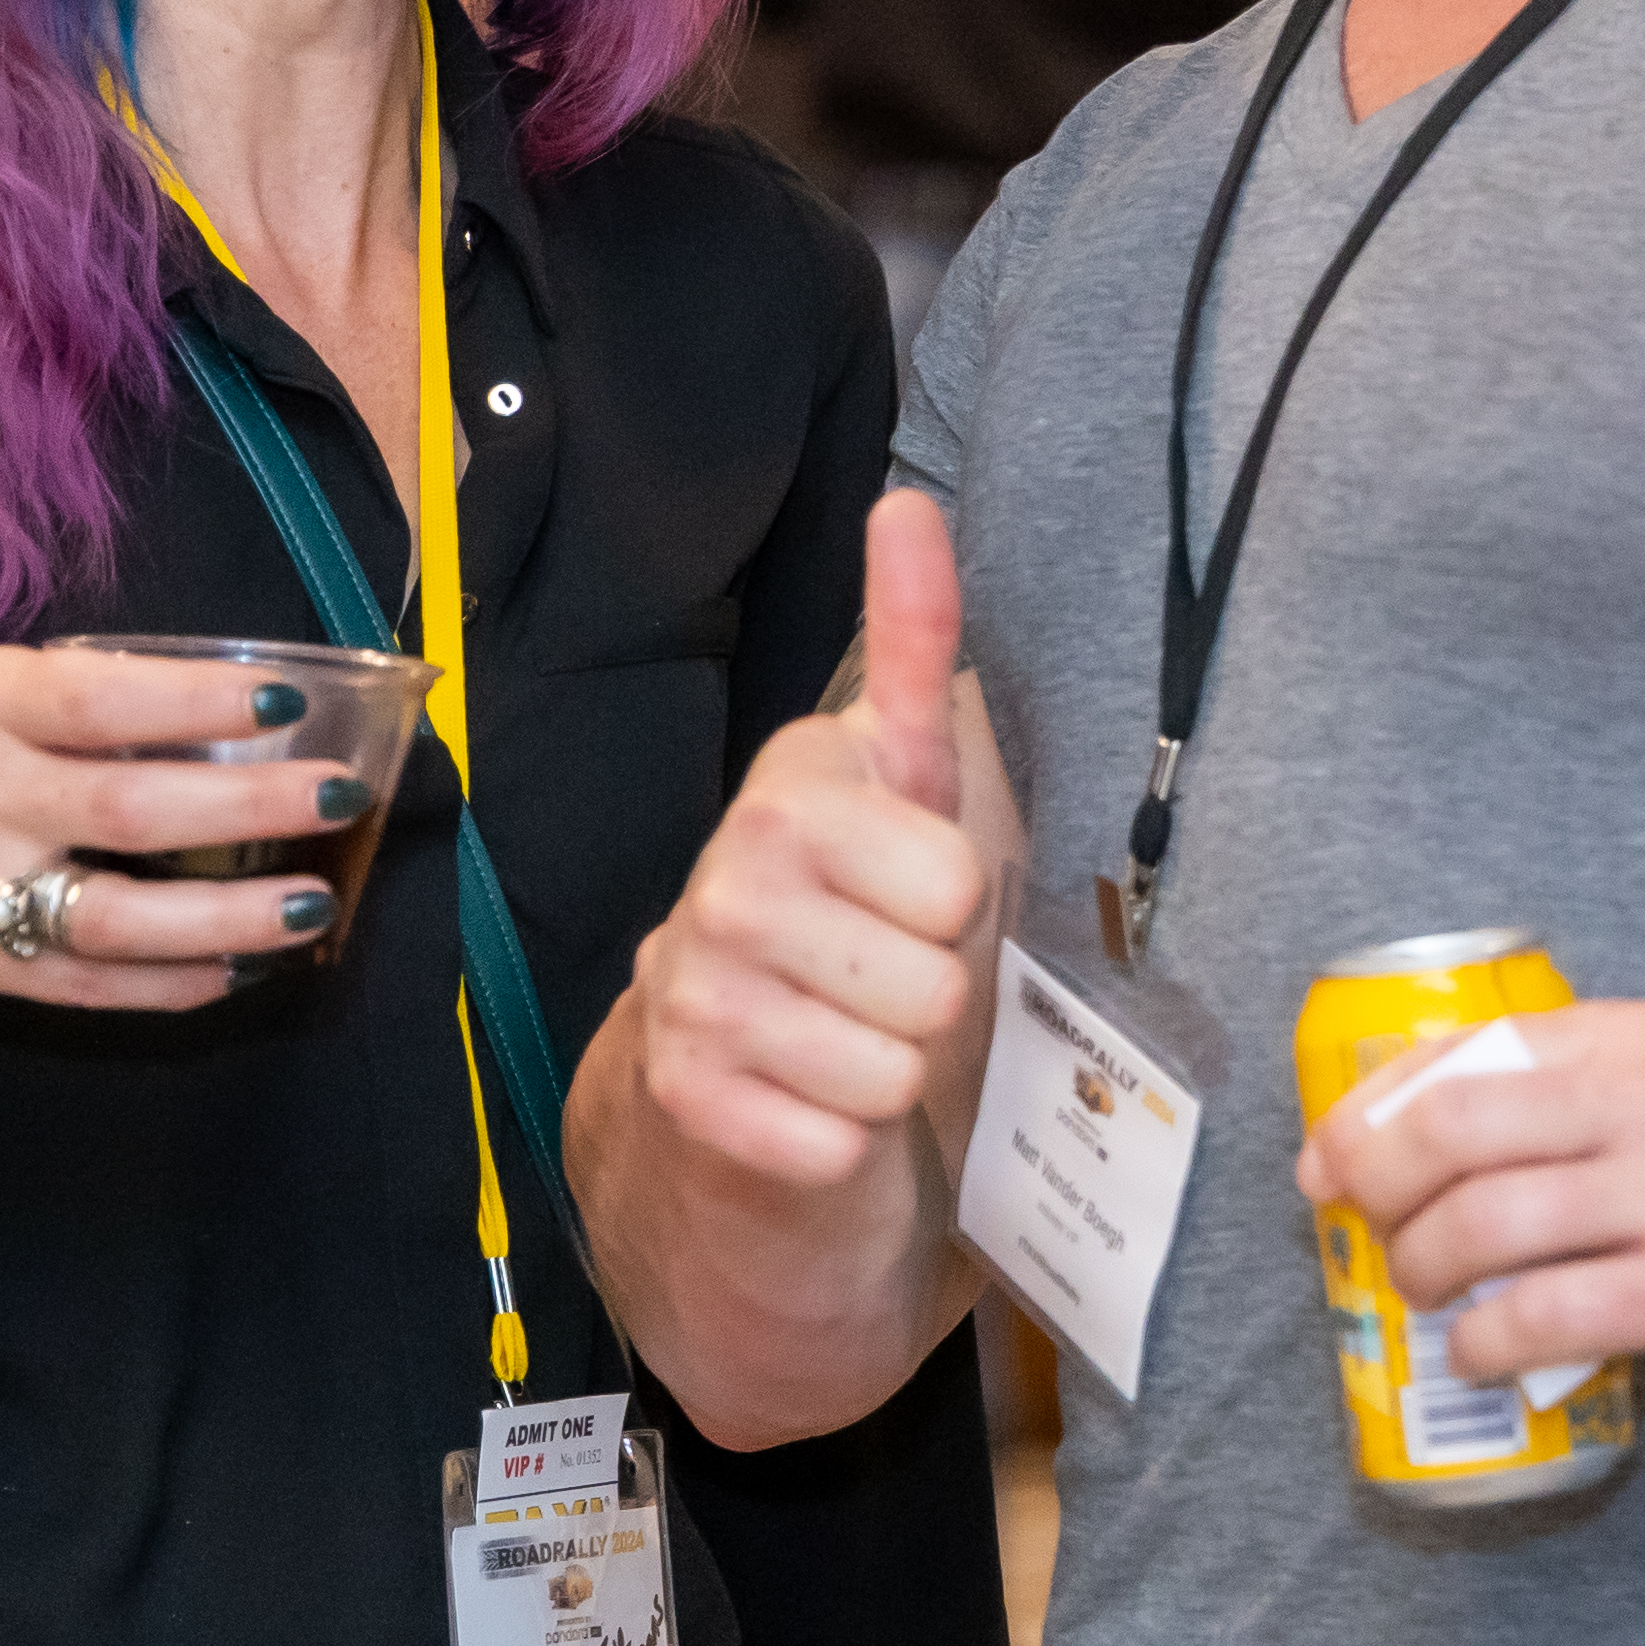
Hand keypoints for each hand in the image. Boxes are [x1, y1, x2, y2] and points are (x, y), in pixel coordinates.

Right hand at [0, 645, 365, 1011]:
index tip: (287, 704)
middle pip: (125, 811)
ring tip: (311, 904)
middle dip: (246, 810)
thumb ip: (87, 696)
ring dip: (226, 917)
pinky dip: (172, 983)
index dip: (194, 703)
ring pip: (114, 919)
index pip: (97, 700)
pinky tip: (242, 965)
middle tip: (338, 798)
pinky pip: (88, 986)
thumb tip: (243, 710)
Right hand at [609, 491, 988, 1185]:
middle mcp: (722, 883)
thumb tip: (909, 500)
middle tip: (879, 978)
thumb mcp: (899, 775)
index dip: (956, 904)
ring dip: (888, 1072)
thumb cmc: (855, 908)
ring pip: (890, 1071)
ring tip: (844, 1034)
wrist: (737, 1061)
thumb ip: (915, 644)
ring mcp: (693, 994)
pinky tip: (804, 1098)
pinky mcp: (686, 1101)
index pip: (957, 877)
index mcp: (786, 793)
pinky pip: (838, 1145)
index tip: (908, 894)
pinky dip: (840, 1141)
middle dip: (928, 998)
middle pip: (933, 984)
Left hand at [1305, 1001, 1644, 1409]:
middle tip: (1364, 1228)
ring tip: (1426, 1293)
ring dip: (1421, 1270)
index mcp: (1638, 1041)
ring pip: (1478, 1226)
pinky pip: (1536, 1316)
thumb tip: (1431, 1114)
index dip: (1371, 1107)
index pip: (1465, 1052)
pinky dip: (1481, 1343)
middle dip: (1374, 1186)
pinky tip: (1481, 1353)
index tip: (1331, 1155)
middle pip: (1448, 1129)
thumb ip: (1584, 1086)